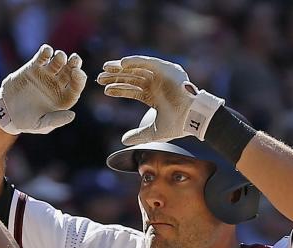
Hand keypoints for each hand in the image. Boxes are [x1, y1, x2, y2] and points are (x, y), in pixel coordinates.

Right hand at [0, 44, 86, 134]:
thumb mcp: (41, 124)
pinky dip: (46, 51)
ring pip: (58, 61)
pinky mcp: (33, 67)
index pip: (76, 86)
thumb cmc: (27, 122)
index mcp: (64, 98)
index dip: (79, 79)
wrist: (6, 113)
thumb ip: (55, 120)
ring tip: (59, 56)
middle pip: (70, 71)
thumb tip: (72, 115)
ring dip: (61, 57)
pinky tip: (47, 51)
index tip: (78, 73)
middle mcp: (58, 84)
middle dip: (74, 63)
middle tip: (75, 59)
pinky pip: (42, 56)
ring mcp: (46, 74)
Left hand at [97, 56, 223, 145]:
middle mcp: (157, 84)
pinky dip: (134, 61)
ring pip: (137, 69)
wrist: (193, 118)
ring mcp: (162, 75)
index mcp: (154, 96)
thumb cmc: (177, 125)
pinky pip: (147, 62)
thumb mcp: (153, 131)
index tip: (105, 89)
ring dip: (121, 68)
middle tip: (100, 78)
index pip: (133, 90)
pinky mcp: (166, 68)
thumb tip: (123, 141)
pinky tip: (121, 64)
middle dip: (116, 77)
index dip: (119, 89)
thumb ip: (138, 135)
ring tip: (106, 68)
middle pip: (132, 78)